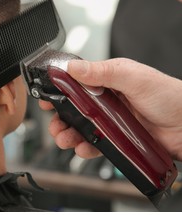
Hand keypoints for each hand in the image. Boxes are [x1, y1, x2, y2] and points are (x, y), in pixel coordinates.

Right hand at [40, 58, 181, 160]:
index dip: (58, 90)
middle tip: (55, 122)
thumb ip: (102, 71)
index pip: (75, 82)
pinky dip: (84, 147)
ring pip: (80, 127)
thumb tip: (73, 67)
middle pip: (73, 108)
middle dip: (59, 116)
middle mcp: (106, 100)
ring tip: (65, 138)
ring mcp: (110, 120)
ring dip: (68, 133)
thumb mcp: (133, 77)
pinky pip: (93, 144)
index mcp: (107, 79)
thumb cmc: (169, 96)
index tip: (47, 96)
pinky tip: (82, 147)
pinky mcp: (115, 139)